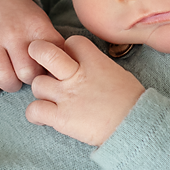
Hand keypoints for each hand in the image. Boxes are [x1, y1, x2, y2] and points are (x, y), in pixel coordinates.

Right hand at [0, 0, 66, 96]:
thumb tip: (67, 75)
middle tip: (28, 76)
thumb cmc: (24, 18)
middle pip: (26, 72)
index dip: (52, 72)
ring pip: (2, 77)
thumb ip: (54, 46)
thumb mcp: (43, 23)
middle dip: (30, 81)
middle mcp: (13, 33)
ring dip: (9, 86)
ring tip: (12, 81)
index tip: (48, 72)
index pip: (50, 59)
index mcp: (36, 27)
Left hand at [26, 36, 144, 145]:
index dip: (67, 48)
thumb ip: (96, 66)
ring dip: (41, 91)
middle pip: (45, 53)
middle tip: (36, 55)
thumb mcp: (117, 73)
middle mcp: (77, 76)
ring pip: (37, 84)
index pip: (71, 42)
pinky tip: (43, 117)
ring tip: (50, 99)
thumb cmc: (131, 102)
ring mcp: (67, 96)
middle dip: (37, 51)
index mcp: (95, 62)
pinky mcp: (61, 118)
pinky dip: (35, 114)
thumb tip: (85, 66)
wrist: (136, 127)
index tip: (68, 58)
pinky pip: (34, 110)